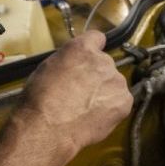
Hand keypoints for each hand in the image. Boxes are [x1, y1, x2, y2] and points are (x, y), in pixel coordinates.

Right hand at [10, 30, 131, 158]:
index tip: (88, 59)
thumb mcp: (47, 68)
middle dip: (96, 76)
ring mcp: (117, 81)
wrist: (49, 127)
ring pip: (113, 84)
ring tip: (87, 109)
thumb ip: (68, 62)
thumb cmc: (40, 99)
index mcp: (82, 48)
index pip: (96, 38)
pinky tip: (96, 116)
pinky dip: (112, 108)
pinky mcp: (125, 101)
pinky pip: (121, 100)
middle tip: (81, 93)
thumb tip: (75, 67)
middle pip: (105, 64)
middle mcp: (104, 60)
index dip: (92, 49)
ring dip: (105, 92)